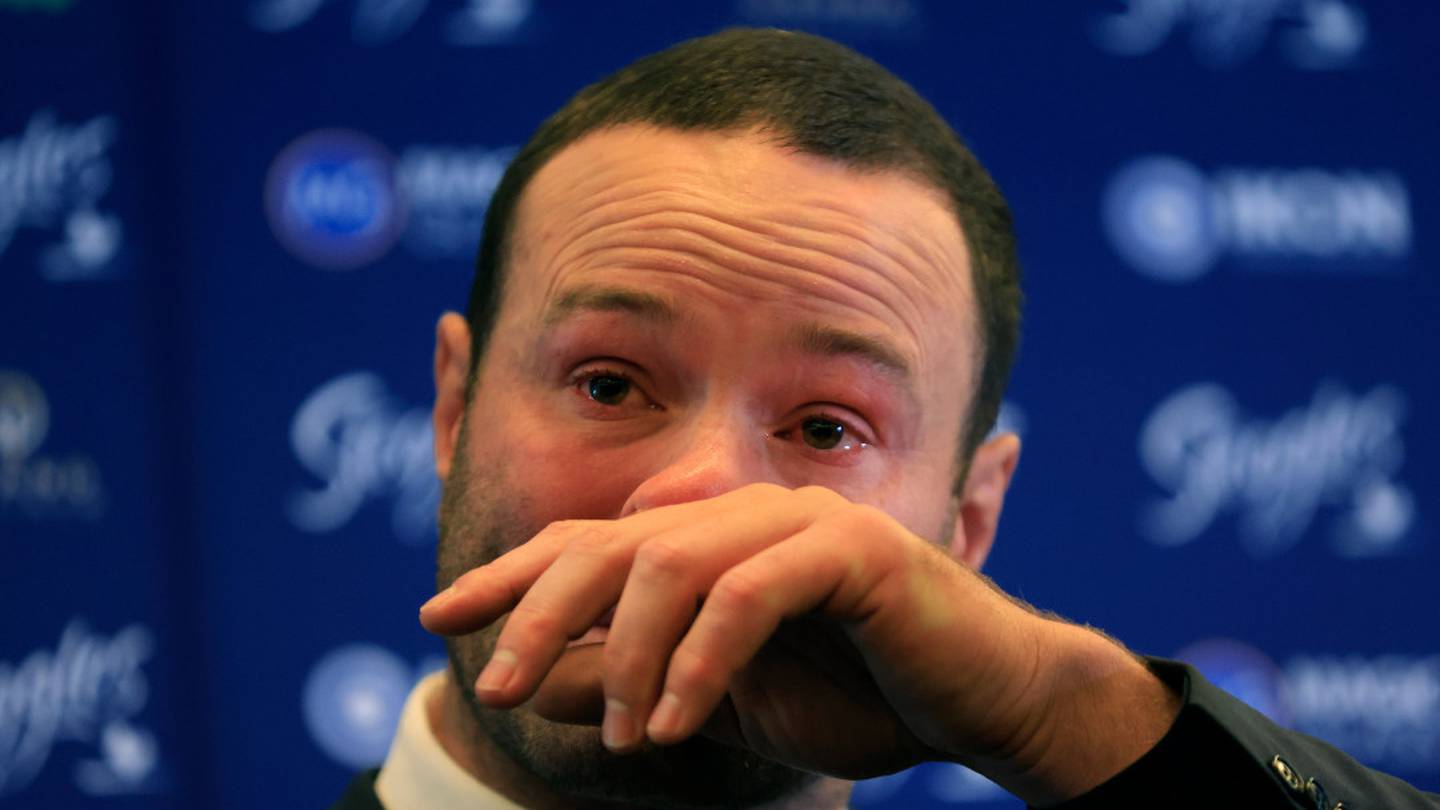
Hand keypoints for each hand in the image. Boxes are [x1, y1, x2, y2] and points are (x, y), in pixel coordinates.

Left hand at [420, 483, 1175, 802]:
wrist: (982, 698)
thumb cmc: (859, 695)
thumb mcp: (724, 701)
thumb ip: (641, 685)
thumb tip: (545, 690)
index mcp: (712, 538)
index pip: (592, 543)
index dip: (514, 574)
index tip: (440, 613)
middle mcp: (744, 513)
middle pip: (613, 543)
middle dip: (543, 611)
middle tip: (499, 684)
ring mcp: (798, 521)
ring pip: (673, 564)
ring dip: (631, 657)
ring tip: (628, 739)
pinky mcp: (850, 549)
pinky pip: (750, 597)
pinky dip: (703, 663)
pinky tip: (679, 726)